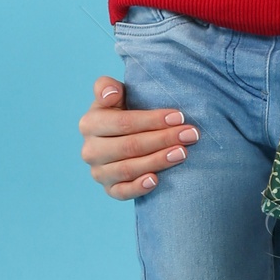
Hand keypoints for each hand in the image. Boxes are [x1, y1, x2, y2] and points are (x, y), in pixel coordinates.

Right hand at [79, 77, 198, 198]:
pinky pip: (121, 193)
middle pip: (129, 146)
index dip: (152, 120)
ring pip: (128, 169)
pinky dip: (138, 188)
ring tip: (182, 153)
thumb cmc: (123, 110)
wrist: (122, 136)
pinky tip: (156, 180)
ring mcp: (99, 172)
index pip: (123, 123)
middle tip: (190, 135)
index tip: (179, 117)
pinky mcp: (109, 189)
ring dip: (157, 161)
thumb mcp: (116, 94)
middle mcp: (90, 150)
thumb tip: (110, 94)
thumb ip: (107, 87)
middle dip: (163, 139)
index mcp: (89, 124)